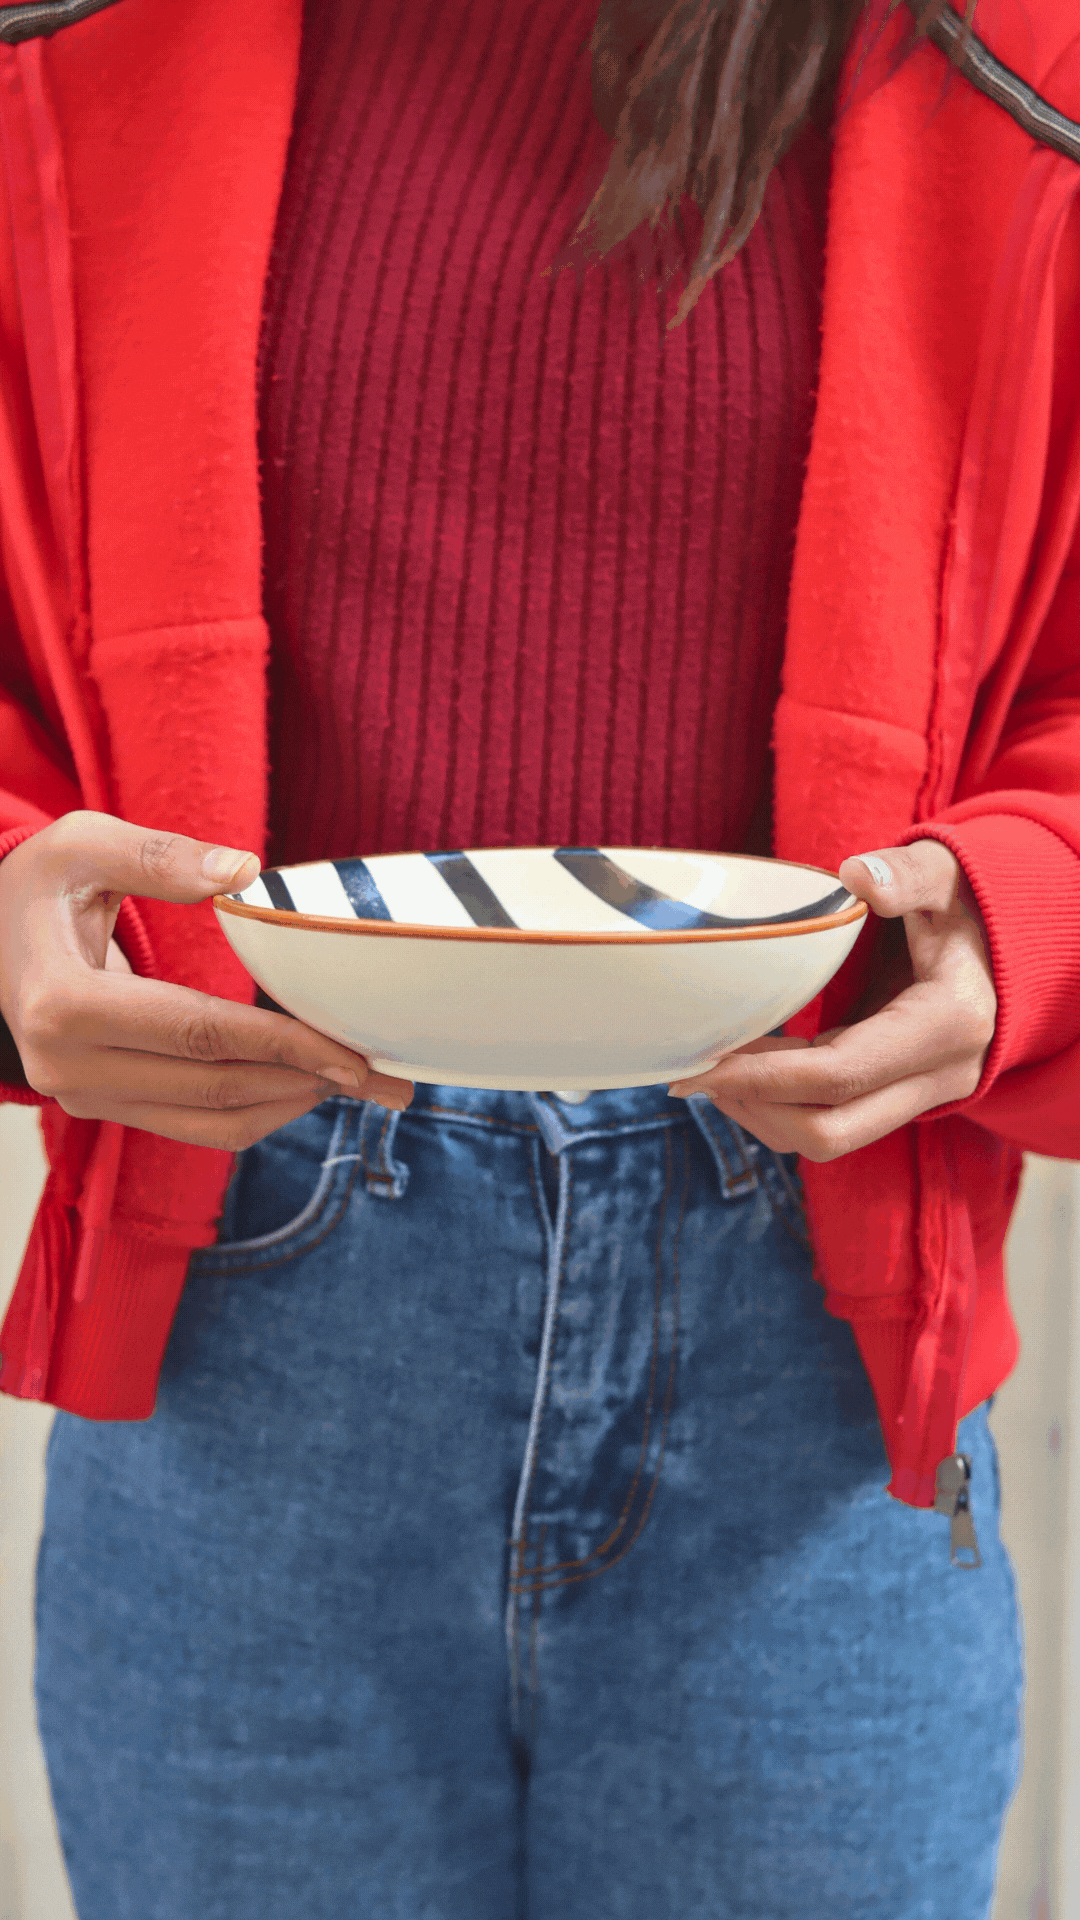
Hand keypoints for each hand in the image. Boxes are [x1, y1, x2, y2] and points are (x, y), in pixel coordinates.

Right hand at [0, 811, 411, 1147]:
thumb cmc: (35, 885)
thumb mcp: (81, 844)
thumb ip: (158, 855)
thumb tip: (246, 872)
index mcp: (62, 1004)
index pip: (198, 1033)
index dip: (282, 1044)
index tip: (352, 1049)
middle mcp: (69, 1066)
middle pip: (212, 1086)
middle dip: (306, 1082)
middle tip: (382, 1075)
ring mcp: (84, 1096)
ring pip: (208, 1123)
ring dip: (289, 1107)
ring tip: (357, 1085)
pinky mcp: (103, 1106)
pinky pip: (191, 1125)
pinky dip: (255, 1112)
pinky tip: (303, 1087)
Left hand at [668, 840, 995, 1161]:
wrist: (1009, 944)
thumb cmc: (967, 903)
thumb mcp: (944, 875)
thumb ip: (906, 875)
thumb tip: (855, 878)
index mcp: (946, 1024)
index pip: (837, 1076)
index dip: (760, 1079)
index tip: (699, 1066)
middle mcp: (939, 1076)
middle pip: (828, 1132)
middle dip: (753, 1109)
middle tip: (695, 1073)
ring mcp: (923, 1095)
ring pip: (828, 1139)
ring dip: (763, 1115)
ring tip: (714, 1072)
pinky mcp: (902, 1099)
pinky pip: (836, 1121)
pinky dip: (784, 1105)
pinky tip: (747, 1069)